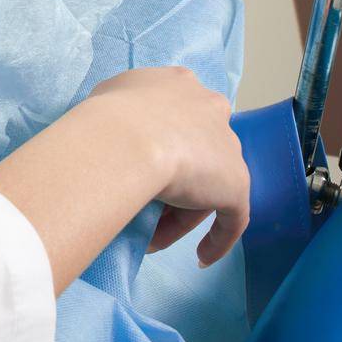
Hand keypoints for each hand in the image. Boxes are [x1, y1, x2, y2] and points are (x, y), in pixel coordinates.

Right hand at [86, 67, 250, 265]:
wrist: (126, 137)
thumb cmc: (107, 116)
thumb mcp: (104, 98)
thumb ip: (120, 109)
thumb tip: (115, 129)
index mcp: (180, 83)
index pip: (177, 116)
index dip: (159, 142)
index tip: (139, 165)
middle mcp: (209, 108)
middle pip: (195, 151)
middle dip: (172, 182)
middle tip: (143, 205)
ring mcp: (227, 147)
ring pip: (207, 186)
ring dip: (181, 215)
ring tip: (151, 238)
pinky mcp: (236, 184)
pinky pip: (231, 218)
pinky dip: (217, 239)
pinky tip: (201, 258)